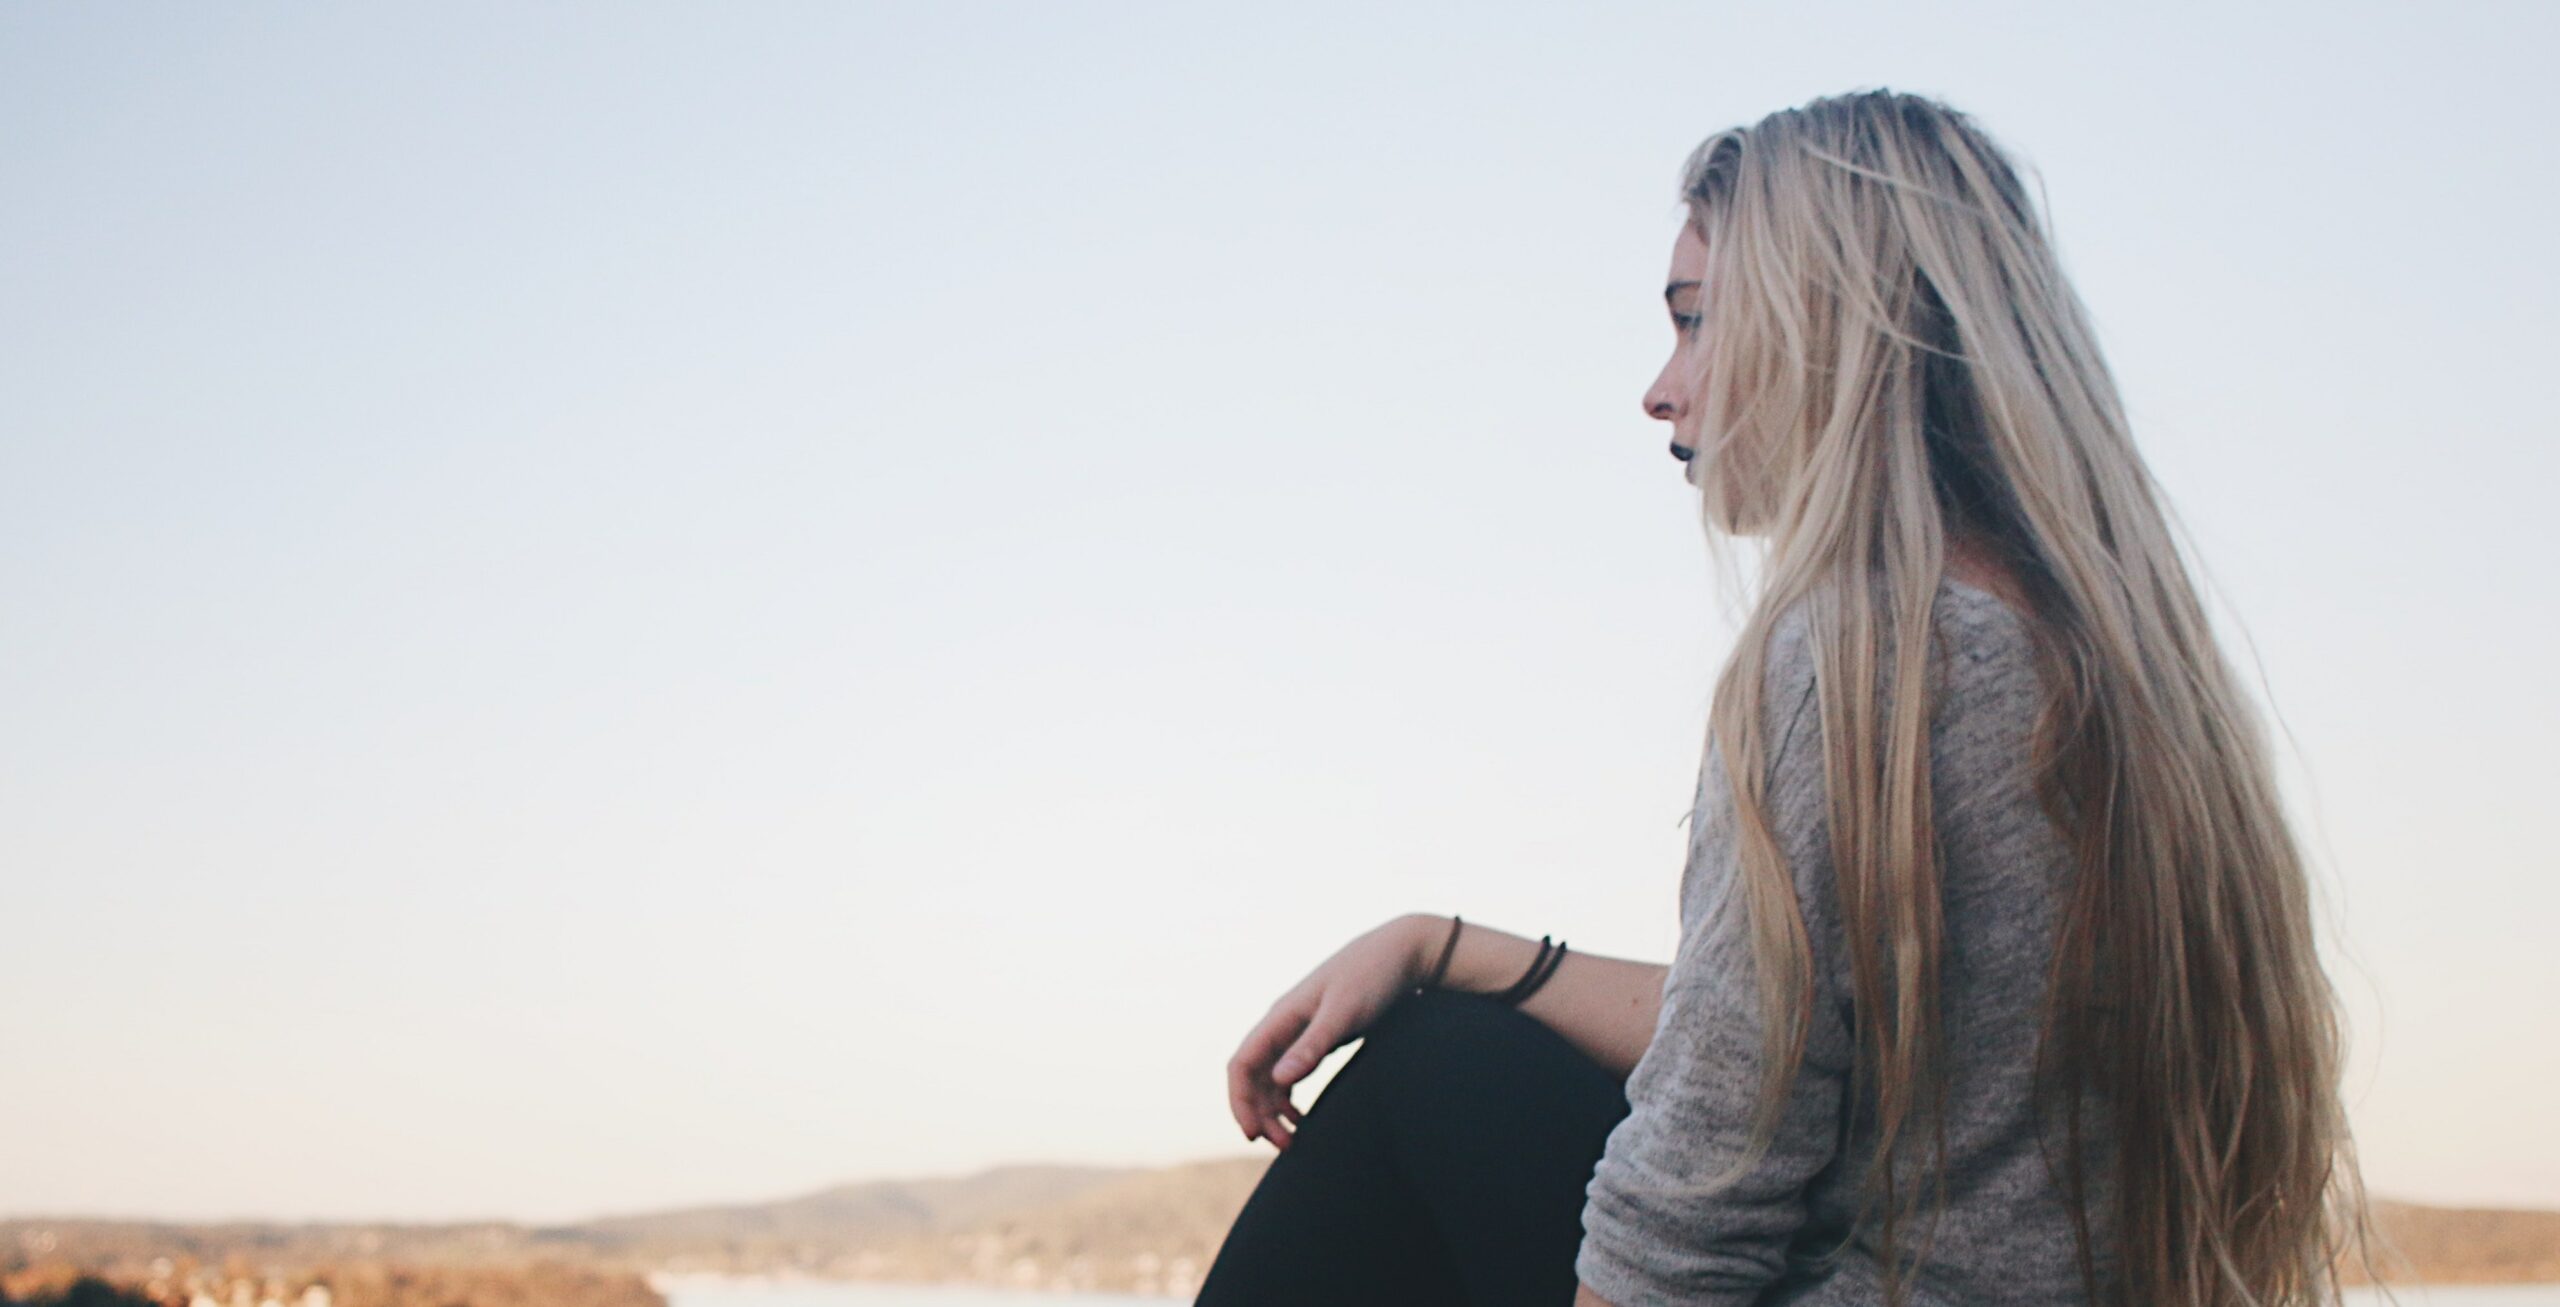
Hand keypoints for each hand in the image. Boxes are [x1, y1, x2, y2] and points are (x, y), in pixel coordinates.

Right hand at [1226, 913, 1438, 1152]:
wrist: (1401, 953)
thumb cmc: (1372, 978)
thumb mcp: (1344, 1013)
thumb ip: (1312, 1046)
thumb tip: (1278, 1080)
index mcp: (1282, 1016)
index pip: (1242, 1064)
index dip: (1240, 1101)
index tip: (1253, 1135)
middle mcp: (1284, 1024)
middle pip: (1253, 1076)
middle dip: (1259, 1113)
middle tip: (1283, 1147)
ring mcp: (1300, 1030)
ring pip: (1270, 1078)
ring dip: (1273, 1110)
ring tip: (1291, 1142)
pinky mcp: (1318, 1036)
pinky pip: (1290, 1072)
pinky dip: (1289, 1098)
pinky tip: (1302, 1119)